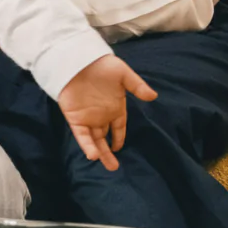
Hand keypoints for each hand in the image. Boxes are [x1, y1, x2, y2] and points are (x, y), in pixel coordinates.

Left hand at [57, 56, 157, 171]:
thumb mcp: (123, 74)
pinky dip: (86, 145)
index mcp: (114, 107)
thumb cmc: (102, 65)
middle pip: (105, 137)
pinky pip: (81, 135)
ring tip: (107, 166)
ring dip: (99, 152)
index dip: (119, 138)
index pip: (118, 127)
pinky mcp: (74, 117)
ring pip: (94, 140)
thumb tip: (153, 96)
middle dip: (109, 152)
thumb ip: (137, 86)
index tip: (120, 148)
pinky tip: (92, 155)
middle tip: (114, 168)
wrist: (77, 59)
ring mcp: (87, 117)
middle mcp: (101, 115)